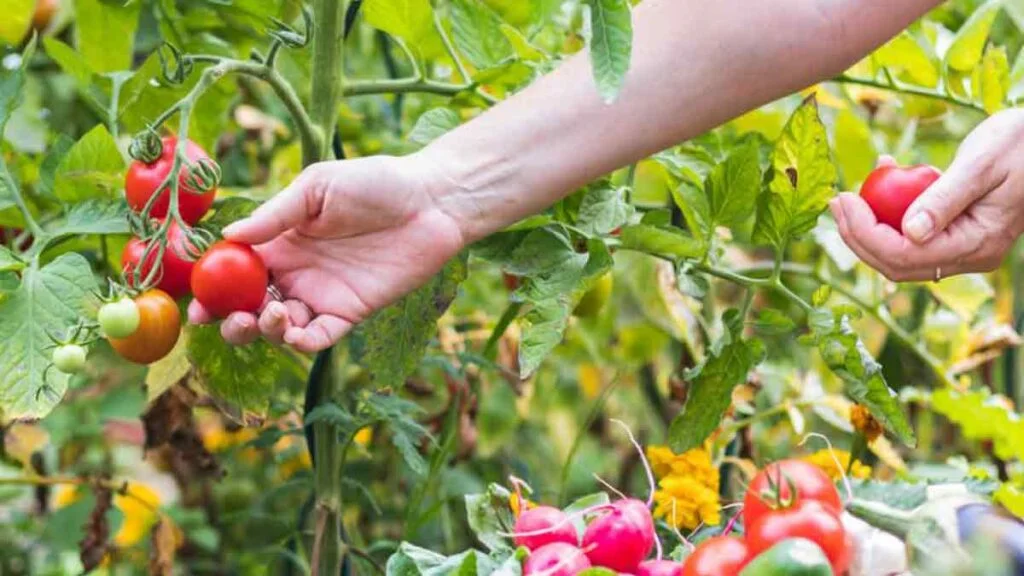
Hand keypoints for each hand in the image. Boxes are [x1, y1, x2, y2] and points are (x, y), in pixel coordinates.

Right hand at [188, 153, 465, 351]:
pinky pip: (319, 337)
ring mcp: (322, 295)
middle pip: (250, 307)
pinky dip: (301, 342)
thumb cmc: (374, 183)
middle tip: (225, 319)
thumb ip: (276, 215)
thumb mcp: (317, 188)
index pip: (234, 271)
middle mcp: (295, 273)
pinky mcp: (351, 312)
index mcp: (279, 241)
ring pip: (280, 327)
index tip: (194, 301)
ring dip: (265, 329)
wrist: (430, 201)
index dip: (211, 288)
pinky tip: (293, 329)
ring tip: (271, 312)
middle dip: (231, 319)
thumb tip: (230, 235)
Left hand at [831, 108, 1023, 281]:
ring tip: (850, 193)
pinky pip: (912, 234)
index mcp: (978, 244)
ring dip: (869, 226)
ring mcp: (962, 248)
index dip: (865, 234)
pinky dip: (889, 213)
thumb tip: (910, 232)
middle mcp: (969, 255)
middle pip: (896, 262)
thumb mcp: (982, 164)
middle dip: (858, 236)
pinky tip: (884, 175)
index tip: (843, 201)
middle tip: (836, 201)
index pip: (905, 255)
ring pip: (900, 252)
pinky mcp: (954, 234)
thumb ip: (945, 199)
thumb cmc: (1020, 143)